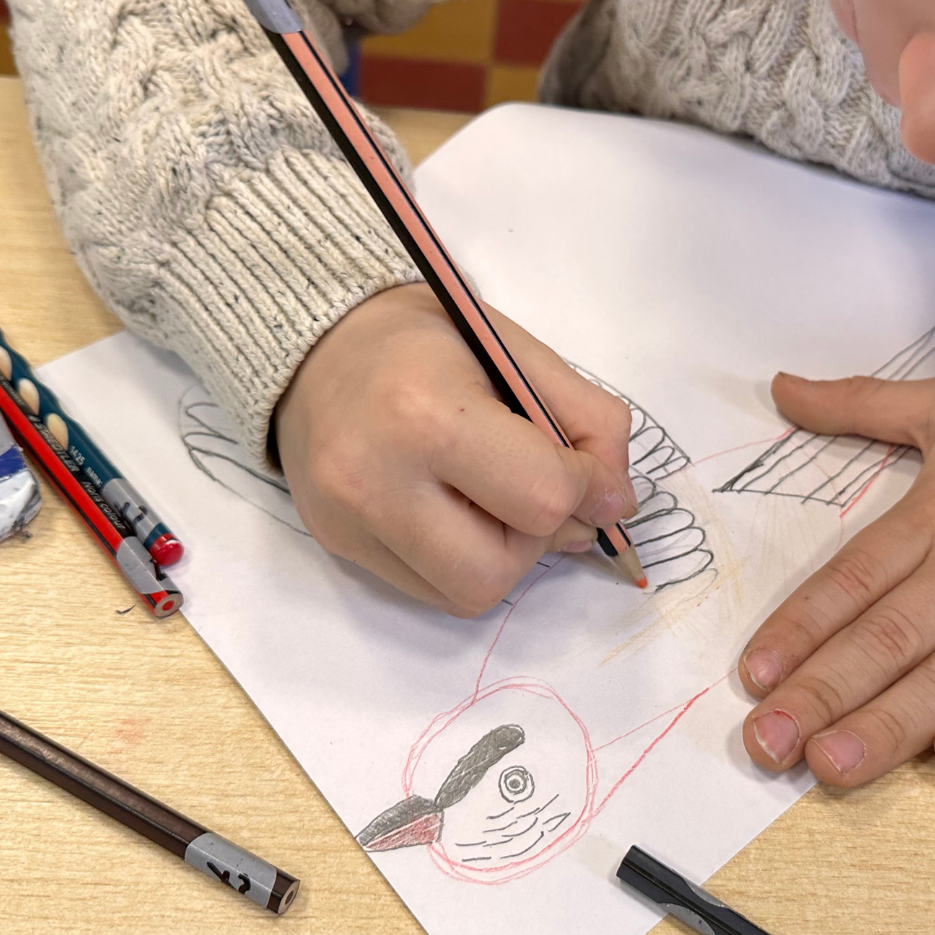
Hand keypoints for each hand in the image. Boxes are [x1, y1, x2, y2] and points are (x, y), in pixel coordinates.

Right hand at [275, 284, 634, 615]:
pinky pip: (429, 590)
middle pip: (497, 570)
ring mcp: (348, 522)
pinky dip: (461, 560)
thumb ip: (588, 422)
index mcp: (425, 414)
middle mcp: (373, 479)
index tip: (582, 464)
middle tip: (527, 486)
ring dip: (501, 556)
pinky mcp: (337, 546)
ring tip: (487, 496)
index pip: (541, 496)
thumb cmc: (426, 339)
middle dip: (535, 536)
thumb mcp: (518, 352)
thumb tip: (616, 505)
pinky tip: (450, 507)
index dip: (584, 486)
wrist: (318, 344)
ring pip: (465, 594)